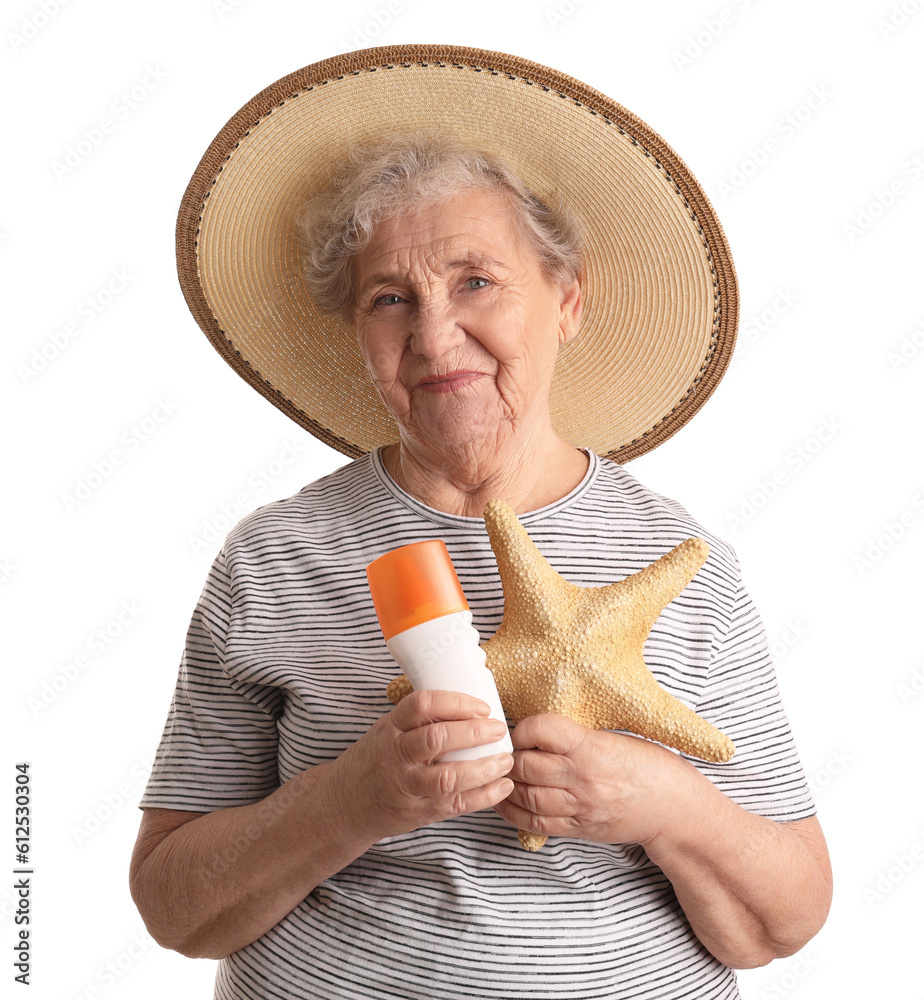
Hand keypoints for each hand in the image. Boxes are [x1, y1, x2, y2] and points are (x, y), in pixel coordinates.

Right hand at [329, 689, 513, 842]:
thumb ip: (419, 720)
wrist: (344, 805)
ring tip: (506, 760)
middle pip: (437, 739)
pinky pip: (455, 805)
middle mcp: (396, 756)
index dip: (455, 703)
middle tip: (499, 729)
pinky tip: (503, 786)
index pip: (421, 705)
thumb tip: (468, 702)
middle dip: (474, 733)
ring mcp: (406, 786)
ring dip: (483, 768)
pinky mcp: (418, 812)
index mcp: (390, 728)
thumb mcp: (388, 730)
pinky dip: (484, 796)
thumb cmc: (376, 760)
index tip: (481, 706)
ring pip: (448, 777)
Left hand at [493, 714, 681, 845]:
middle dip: (508, 757)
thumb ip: (578, 735)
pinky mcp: (578, 828)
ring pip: (526, 795)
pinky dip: (513, 812)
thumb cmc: (649, 767)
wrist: (674, 809)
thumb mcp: (615, 738)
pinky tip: (504, 800)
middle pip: (526, 765)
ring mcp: (579, 806)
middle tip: (503, 751)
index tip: (520, 728)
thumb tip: (539, 730)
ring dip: (506, 784)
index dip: (523, 727)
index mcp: (591, 747)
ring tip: (500, 774)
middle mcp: (582, 778)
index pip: (542, 729)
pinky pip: (536, 823)